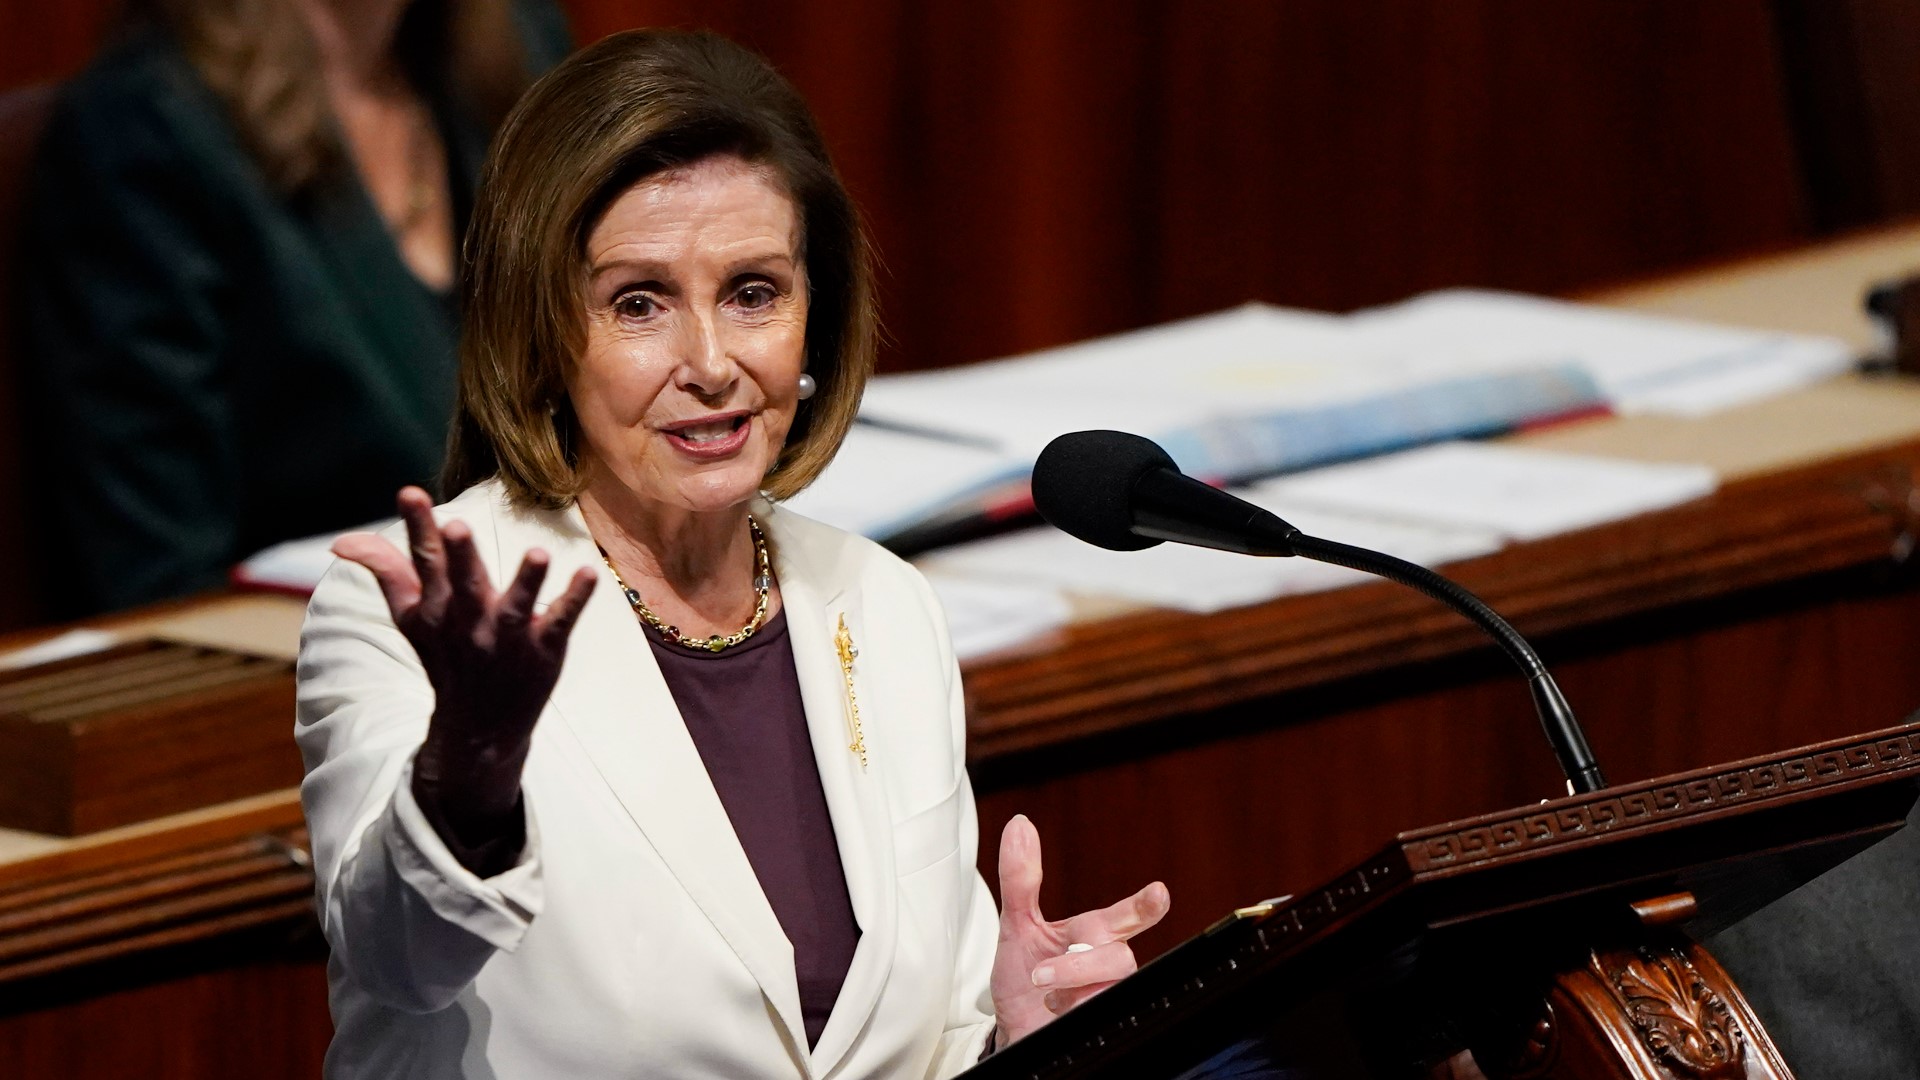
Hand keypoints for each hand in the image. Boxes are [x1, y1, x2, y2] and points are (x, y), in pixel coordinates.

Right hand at [332, 487, 595, 838]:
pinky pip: (562, 620)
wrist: (479, 728)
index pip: (423, 561)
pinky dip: (574, 599)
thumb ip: (386, 572)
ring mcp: (509, 638)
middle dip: (459, 557)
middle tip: (457, 526)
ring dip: (528, 580)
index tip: (409, 492)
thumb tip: (340, 542)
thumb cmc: (446, 658)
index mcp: (436, 608)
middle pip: (464, 583)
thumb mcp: (411, 619)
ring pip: (518, 605)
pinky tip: (590, 573)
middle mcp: (469, 621)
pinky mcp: (545, 650)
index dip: (417, 526)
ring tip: (539, 553)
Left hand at [988, 814, 1169, 1048]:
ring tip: (1044, 993)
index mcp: (1091, 936)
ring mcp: (1104, 997)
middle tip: (1041, 973)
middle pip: (1120, 957)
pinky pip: (1102, 1017)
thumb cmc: (1023, 978)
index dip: (1145, 906)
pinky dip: (1072, 1013)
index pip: (1126, 917)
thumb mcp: (1017, 925)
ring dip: (1071, 988)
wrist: (1012, 1029)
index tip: (1158, 892)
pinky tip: (1054, 1014)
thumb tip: (1020, 825)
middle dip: (1081, 964)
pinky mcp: (1098, 1024)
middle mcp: (1105, 966)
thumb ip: (1021, 879)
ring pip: (1111, 987)